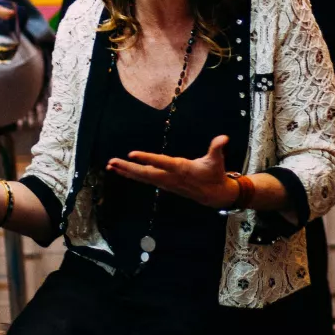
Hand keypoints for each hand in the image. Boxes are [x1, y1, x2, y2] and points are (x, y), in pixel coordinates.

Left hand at [108, 135, 238, 207]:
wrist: (214, 195)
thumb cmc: (214, 174)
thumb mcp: (217, 160)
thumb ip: (217, 148)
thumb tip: (223, 138)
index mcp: (181, 169)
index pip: (161, 162)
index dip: (147, 158)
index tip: (132, 154)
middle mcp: (170, 177)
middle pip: (145, 173)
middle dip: (128, 168)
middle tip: (112, 162)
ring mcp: (165, 182)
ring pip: (143, 177)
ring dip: (126, 172)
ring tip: (111, 166)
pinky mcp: (164, 184)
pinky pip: (145, 180)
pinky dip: (132, 175)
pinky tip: (122, 171)